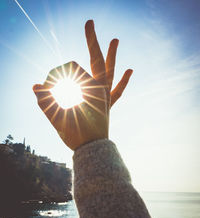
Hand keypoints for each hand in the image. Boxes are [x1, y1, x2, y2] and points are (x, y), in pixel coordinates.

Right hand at [33, 20, 132, 149]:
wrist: (92, 150)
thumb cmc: (75, 135)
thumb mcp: (57, 117)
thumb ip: (45, 101)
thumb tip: (35, 87)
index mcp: (88, 89)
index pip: (72, 69)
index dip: (57, 75)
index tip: (47, 88)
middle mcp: (100, 89)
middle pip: (97, 59)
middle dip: (92, 40)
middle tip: (89, 23)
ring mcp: (106, 95)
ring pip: (111, 71)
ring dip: (112, 55)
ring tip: (115, 40)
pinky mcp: (108, 104)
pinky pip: (118, 91)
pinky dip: (124, 81)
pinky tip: (130, 70)